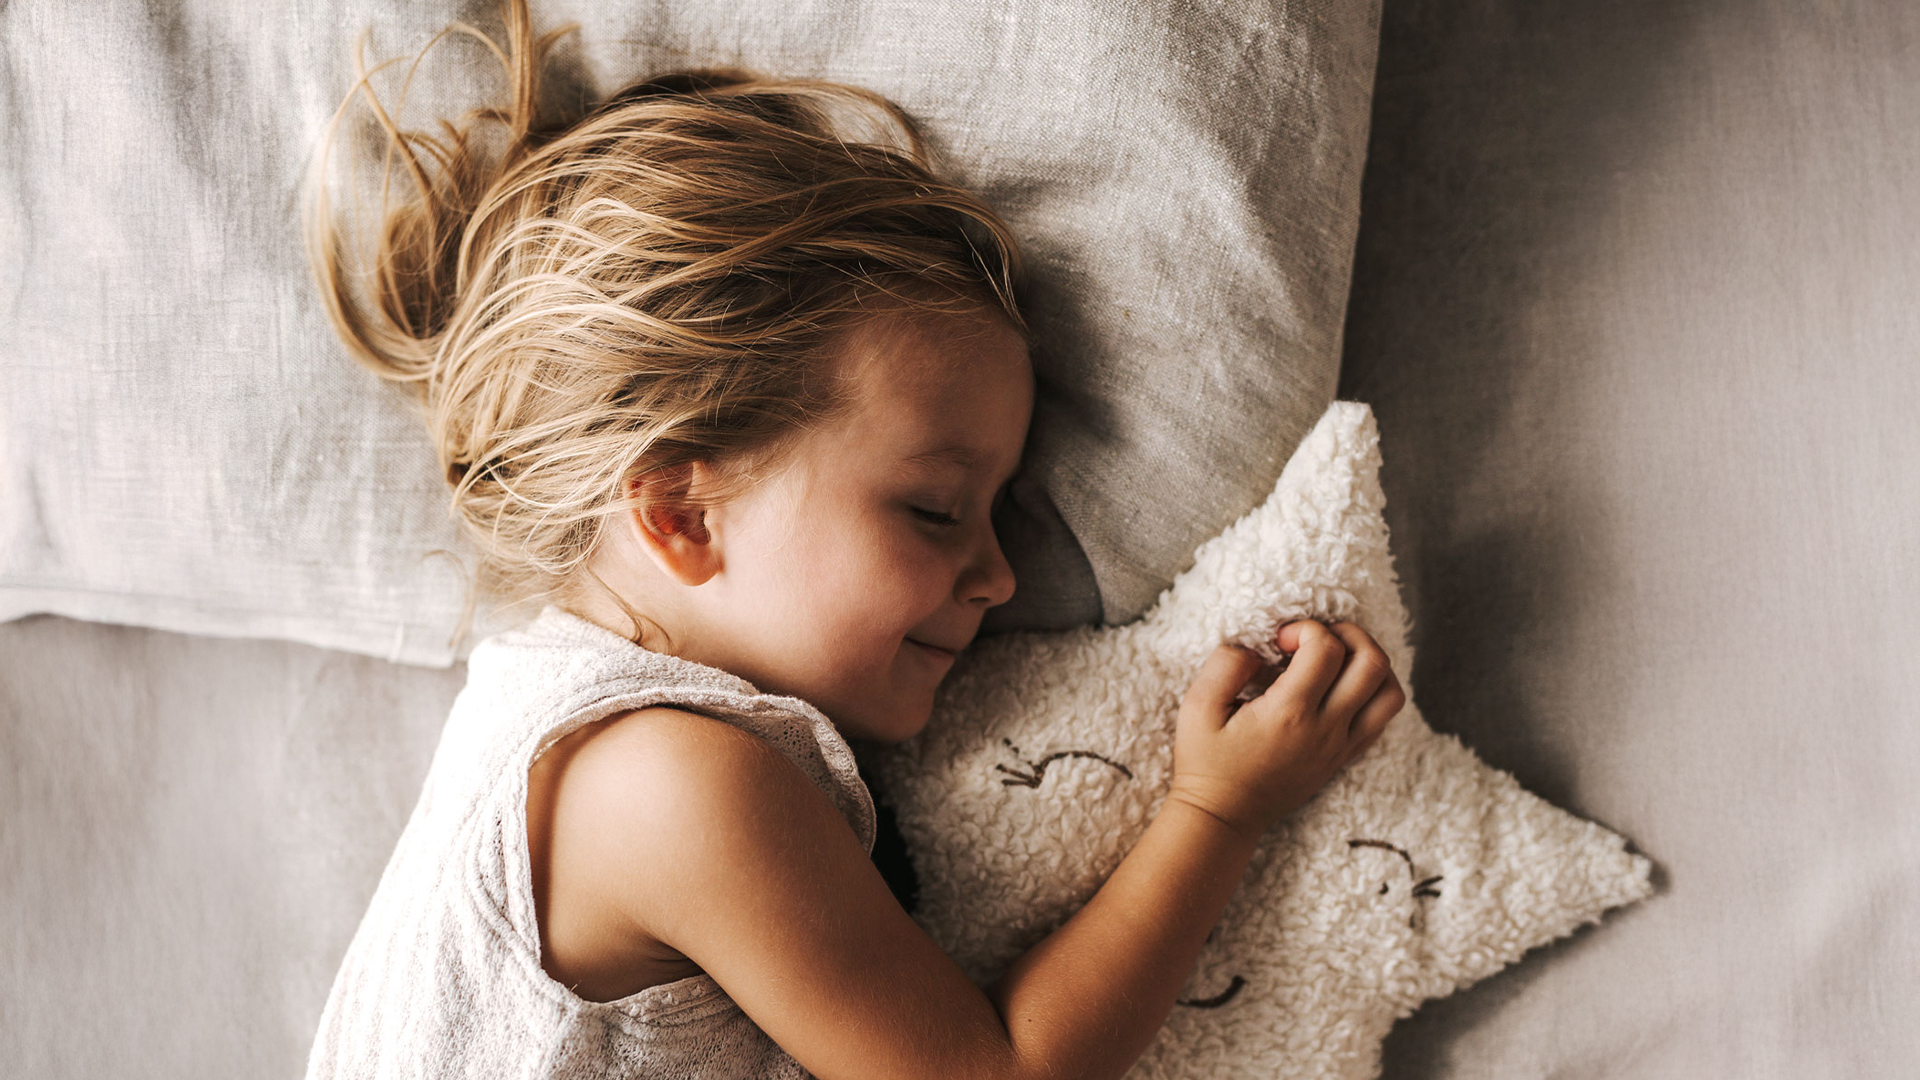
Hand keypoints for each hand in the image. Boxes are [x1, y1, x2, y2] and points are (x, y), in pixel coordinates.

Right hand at [1167, 620, 1404, 838]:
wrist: (1224, 816)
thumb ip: (1225, 665)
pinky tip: (1337, 687)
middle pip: (1372, 663)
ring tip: (1336, 659)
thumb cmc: (1207, 762)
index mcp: (1289, 713)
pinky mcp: (1345, 757)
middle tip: (1315, 639)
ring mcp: (1341, 746)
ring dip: (1369, 662)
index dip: (1305, 629)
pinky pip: (1383, 718)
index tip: (1280, 641)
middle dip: (1348, 634)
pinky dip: (1372, 691)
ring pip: (1390, 692)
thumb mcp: (1197, 707)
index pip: (1327, 649)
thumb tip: (1256, 649)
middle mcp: (1325, 729)